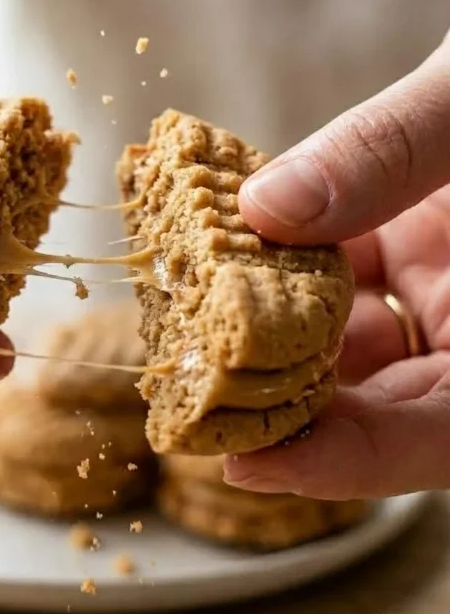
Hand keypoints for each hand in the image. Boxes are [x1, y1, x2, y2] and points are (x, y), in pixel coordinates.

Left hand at [228, 31, 449, 498]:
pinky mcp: (400, 252)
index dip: (349, 461)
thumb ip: (394, 149)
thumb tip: (266, 206)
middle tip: (191, 397)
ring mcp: (435, 291)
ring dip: (262, 337)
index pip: (441, 434)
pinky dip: (273, 276)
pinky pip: (326, 282)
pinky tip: (221, 260)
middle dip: (280, 406)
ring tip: (189, 329)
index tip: (249, 463)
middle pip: (376, 405)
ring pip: (339, 345)